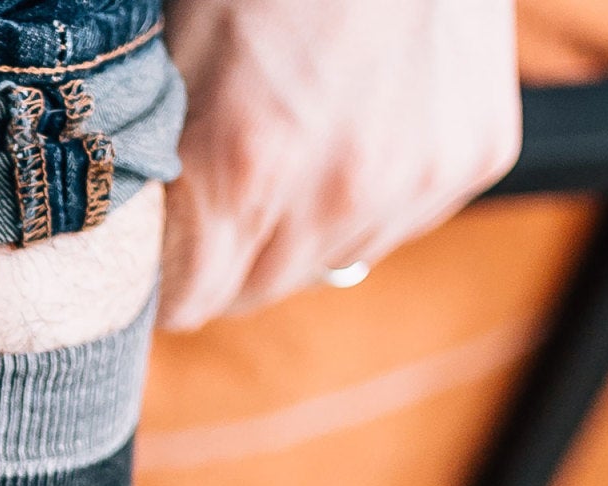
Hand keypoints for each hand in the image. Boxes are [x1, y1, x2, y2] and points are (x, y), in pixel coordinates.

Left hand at [159, 0, 521, 328]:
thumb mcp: (173, 60)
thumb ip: (153, 167)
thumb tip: (132, 238)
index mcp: (246, 175)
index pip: (186, 302)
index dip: (168, 270)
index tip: (167, 239)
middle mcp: (336, 196)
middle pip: (257, 290)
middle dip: (234, 248)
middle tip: (233, 176)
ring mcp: (414, 179)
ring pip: (330, 259)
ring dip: (308, 220)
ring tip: (304, 131)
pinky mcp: (474, 154)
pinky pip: (404, 217)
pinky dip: (381, 186)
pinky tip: (368, 116)